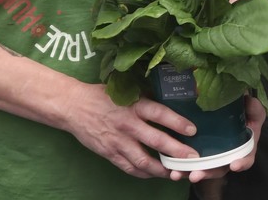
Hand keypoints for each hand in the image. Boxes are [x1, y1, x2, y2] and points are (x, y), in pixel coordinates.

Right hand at [63, 82, 201, 178]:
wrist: (73, 107)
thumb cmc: (103, 96)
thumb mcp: (127, 92)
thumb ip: (146, 100)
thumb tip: (170, 103)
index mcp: (134, 106)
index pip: (160, 114)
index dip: (178, 123)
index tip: (193, 131)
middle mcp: (128, 124)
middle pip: (156, 140)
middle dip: (177, 151)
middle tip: (193, 159)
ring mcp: (118, 142)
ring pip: (144, 160)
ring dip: (162, 169)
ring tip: (176, 172)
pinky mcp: (109, 153)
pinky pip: (129, 168)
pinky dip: (144, 173)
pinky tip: (155, 174)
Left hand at [169, 95, 266, 183]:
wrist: (228, 107)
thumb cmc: (244, 110)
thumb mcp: (251, 108)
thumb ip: (252, 106)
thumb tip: (248, 100)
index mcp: (244, 146)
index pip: (246, 157)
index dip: (242, 163)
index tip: (234, 165)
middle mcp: (228, 155)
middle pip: (220, 168)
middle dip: (207, 173)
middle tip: (196, 175)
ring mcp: (213, 155)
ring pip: (203, 168)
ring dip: (190, 172)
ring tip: (177, 174)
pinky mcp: (200, 152)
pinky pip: (191, 162)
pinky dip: (181, 167)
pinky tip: (171, 169)